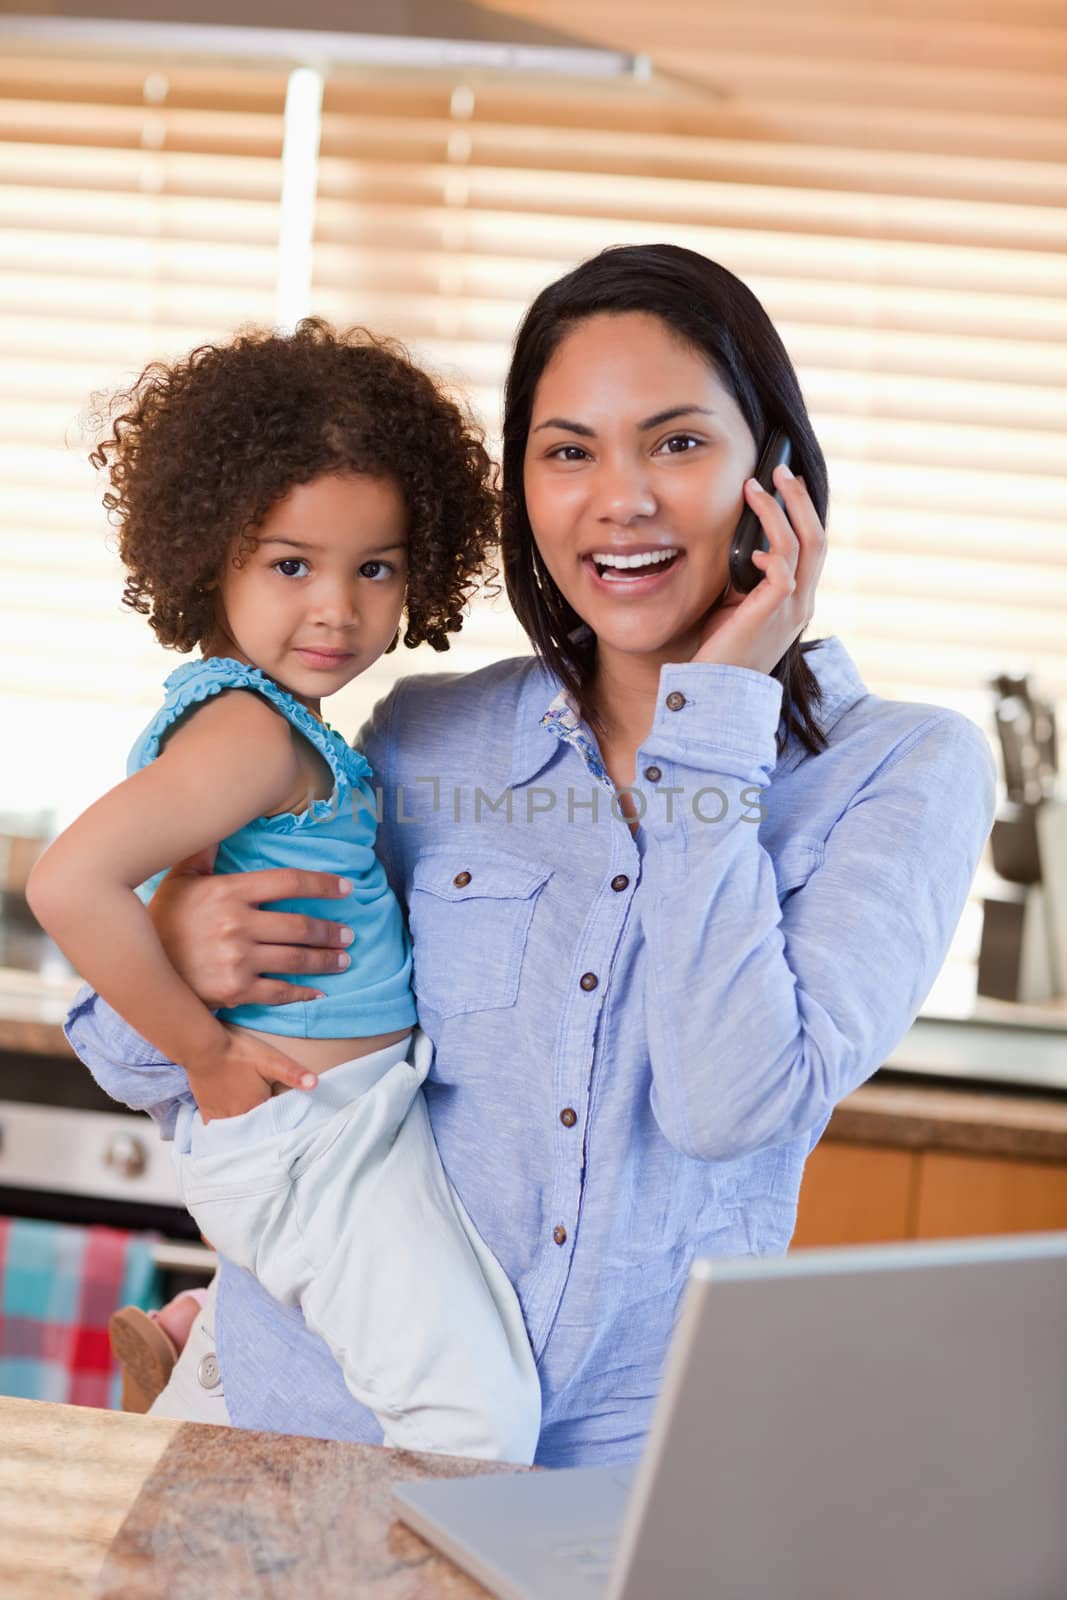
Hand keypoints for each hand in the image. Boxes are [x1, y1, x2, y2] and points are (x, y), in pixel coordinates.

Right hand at [149, 849, 354, 1010]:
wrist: (138, 969)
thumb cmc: (162, 920)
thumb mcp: (180, 880)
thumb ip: (204, 851)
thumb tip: (217, 820)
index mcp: (228, 891)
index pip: (289, 882)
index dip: (323, 884)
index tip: (346, 888)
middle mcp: (236, 924)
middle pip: (300, 924)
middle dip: (330, 930)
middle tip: (349, 934)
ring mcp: (237, 959)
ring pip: (296, 958)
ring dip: (326, 959)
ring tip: (343, 958)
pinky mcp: (234, 991)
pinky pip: (279, 991)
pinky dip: (303, 992)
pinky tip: (318, 991)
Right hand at [186, 1025, 317, 1122]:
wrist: (203, 1047)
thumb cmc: (239, 1052)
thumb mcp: (271, 1059)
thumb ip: (293, 1073)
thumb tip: (316, 1084)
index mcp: (257, 1107)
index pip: (274, 1122)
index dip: (281, 1122)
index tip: (288, 1126)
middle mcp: (238, 1116)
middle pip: (255, 1129)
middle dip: (263, 1130)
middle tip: (271, 1134)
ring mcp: (220, 1115)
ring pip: (236, 1132)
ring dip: (244, 1133)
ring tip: (252, 1136)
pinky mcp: (206, 1110)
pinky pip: (215, 1129)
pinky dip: (223, 1132)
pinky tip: (227, 1134)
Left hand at [692, 464, 826, 674]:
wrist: (717, 690)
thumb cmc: (723, 649)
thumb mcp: (737, 604)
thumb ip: (747, 578)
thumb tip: (744, 546)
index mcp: (797, 598)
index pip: (812, 545)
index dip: (802, 511)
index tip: (784, 484)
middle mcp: (802, 601)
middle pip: (816, 537)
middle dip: (798, 498)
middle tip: (779, 469)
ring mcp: (792, 609)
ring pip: (802, 546)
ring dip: (780, 511)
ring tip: (757, 488)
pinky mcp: (773, 614)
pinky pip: (783, 573)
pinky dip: (771, 552)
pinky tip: (753, 549)